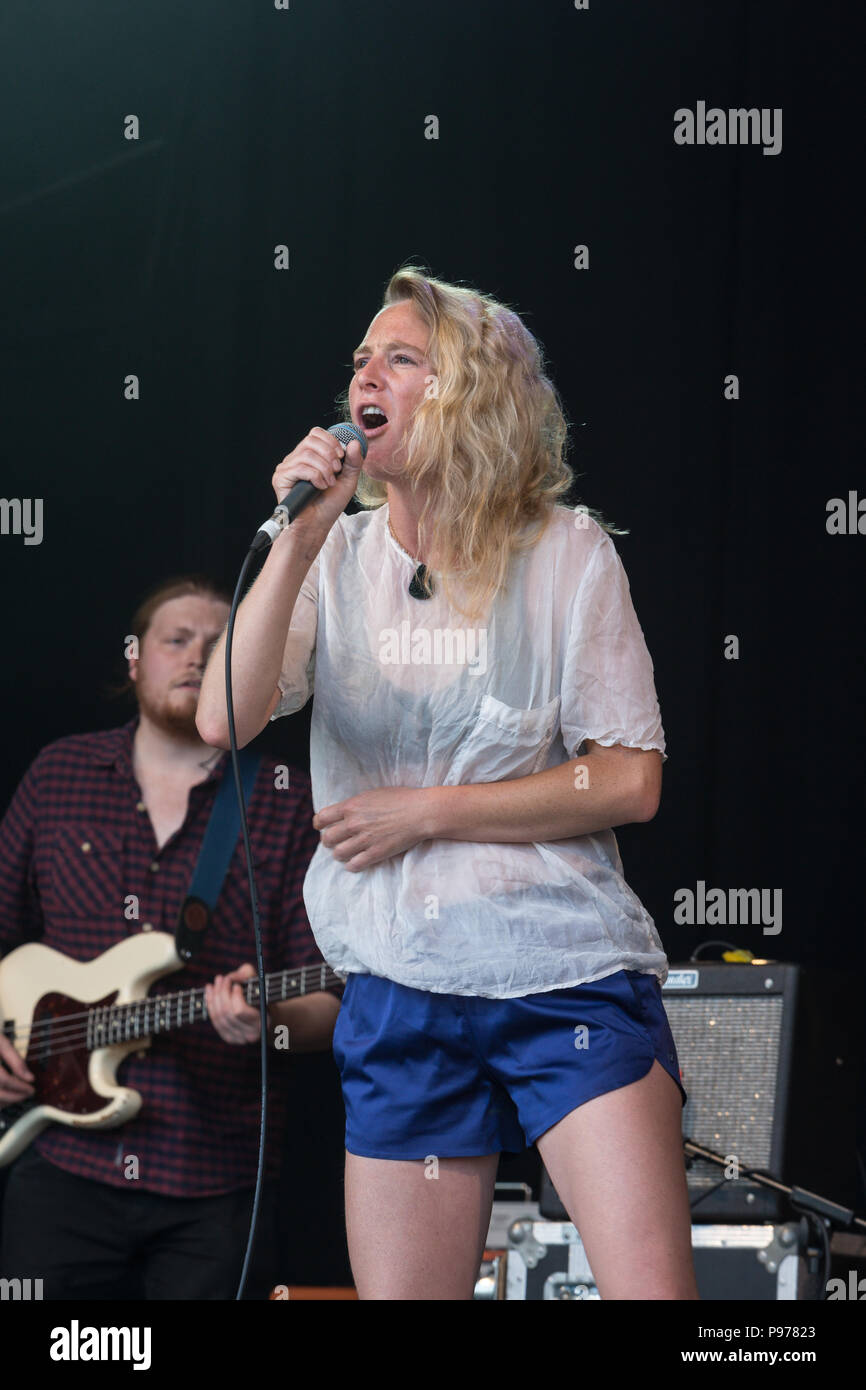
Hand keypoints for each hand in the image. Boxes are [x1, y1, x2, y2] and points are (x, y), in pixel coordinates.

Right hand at [0, 1031, 34, 1107]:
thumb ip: (16, 1060)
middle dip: (15, 1097)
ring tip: (18, 1096)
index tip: (31, 1088)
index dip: (19, 1086)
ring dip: (6, 1102)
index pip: (3, 1079)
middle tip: (28, 1094)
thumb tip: (30, 1078)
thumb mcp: (1, 1043)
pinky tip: (6, 1098)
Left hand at [205, 964, 262, 1044]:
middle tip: (221, 978)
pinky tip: (210, 992)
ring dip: (214, 996)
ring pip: (218, 1016)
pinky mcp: (228, 1037)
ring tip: (215, 982)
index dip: (234, 996)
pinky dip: (210, 1005)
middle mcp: (250, 1034)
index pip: (239, 1011)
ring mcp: (238, 1038)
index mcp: (262, 1022)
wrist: (263, 1012)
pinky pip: (215, 1020)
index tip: (235, 985)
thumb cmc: (260, 993)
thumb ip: (246, 974)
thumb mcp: (258, 980)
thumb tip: (230, 978)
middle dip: (221, 992)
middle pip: (227, 1013)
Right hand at [271, 426, 364, 545]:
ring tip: (329, 483)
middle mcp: (295, 459)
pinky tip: (320, 487)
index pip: (316, 433)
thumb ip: (353, 462)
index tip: (341, 457)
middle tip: (336, 471)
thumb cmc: (329, 505)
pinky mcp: (280, 478)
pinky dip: (315, 476)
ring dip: (324, 468)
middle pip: (311, 440)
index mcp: (309, 456)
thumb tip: (356, 442)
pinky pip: (299, 467)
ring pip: (307, 454)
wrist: (317, 525)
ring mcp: (287, 468)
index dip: (330, 441)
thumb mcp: (348, 481)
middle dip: (329, 454)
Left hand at [313, 787, 436, 870]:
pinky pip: (354, 865)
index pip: (322, 818)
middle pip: (327, 838)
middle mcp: (353, 823)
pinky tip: (356, 862)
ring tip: (345, 853)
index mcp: (351, 806)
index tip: (321, 827)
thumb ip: (355, 805)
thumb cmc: (400, 799)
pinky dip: (351, 865)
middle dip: (328, 841)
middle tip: (334, 842)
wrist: (421, 812)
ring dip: (339, 854)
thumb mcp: (372, 794)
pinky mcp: (375, 853)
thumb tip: (343, 813)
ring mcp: (364, 840)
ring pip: (338, 854)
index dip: (318, 824)